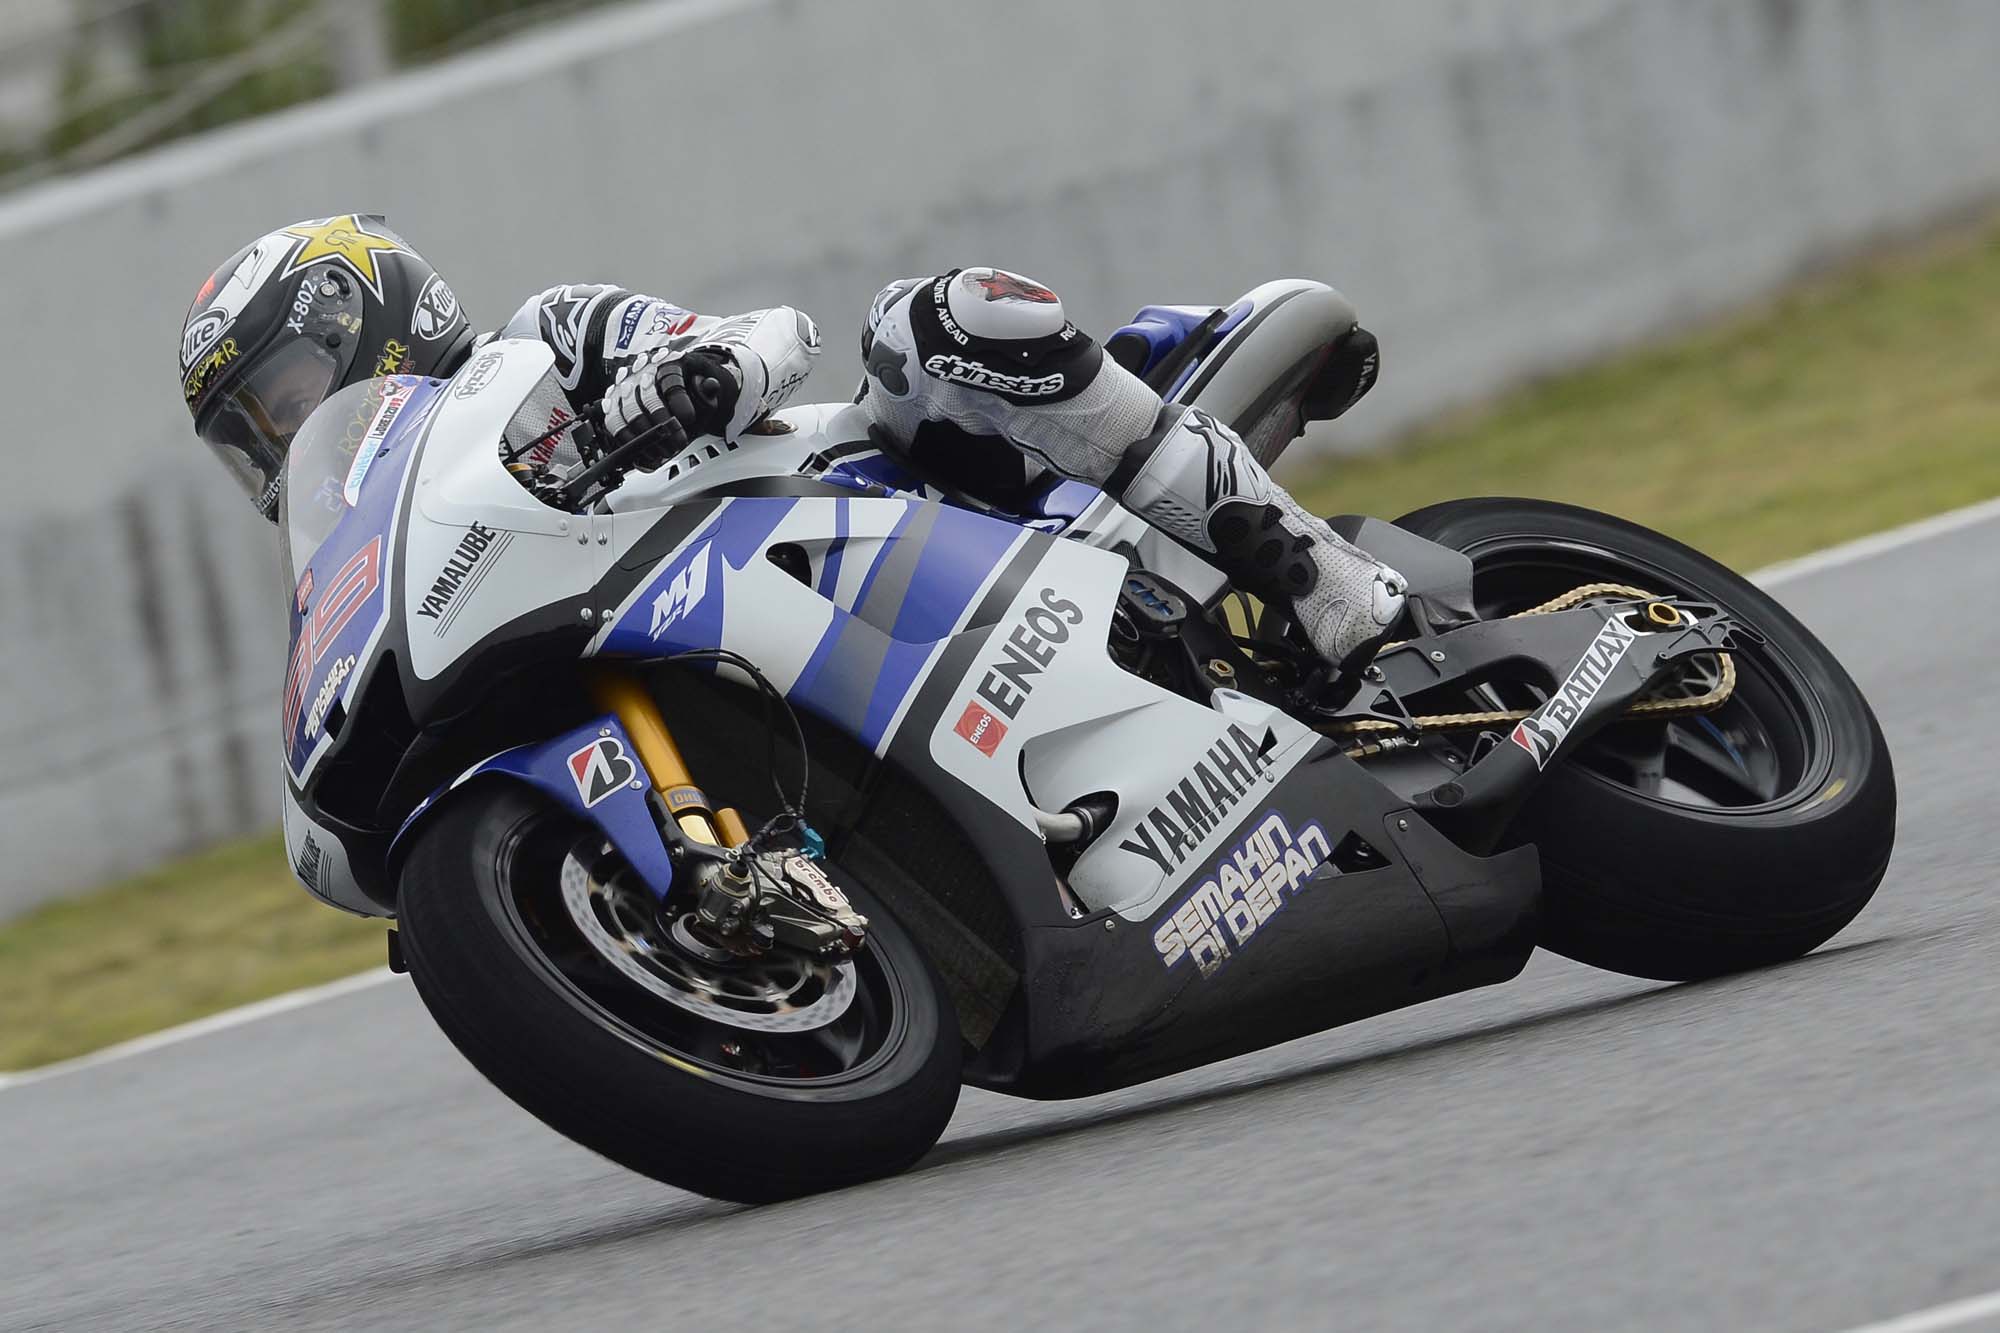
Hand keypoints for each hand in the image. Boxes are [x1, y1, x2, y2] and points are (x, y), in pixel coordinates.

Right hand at [599, 348, 740, 470]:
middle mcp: (641, 372)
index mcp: (666, 363)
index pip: (669, 380)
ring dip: (646, 437)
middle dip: (663, 425)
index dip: (679, 401)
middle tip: (678, 443)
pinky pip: (614, 423)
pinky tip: (645, 453)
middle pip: (646, 396)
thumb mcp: (703, 391)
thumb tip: (711, 385)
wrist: (671, 395)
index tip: (689, 419)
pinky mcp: (613, 405)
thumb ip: (708, 391)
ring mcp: (624, 388)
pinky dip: (628, 442)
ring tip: (664, 452)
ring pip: (628, 412)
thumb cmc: (687, 395)